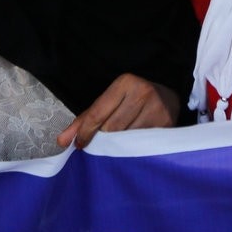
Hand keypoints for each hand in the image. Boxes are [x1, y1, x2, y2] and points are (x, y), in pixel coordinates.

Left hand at [56, 74, 180, 148]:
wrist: (168, 95)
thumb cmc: (132, 99)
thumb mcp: (109, 101)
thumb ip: (86, 119)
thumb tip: (62, 141)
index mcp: (124, 83)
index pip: (98, 113)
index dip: (86, 132)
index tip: (79, 144)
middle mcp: (142, 92)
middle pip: (111, 129)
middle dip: (103, 139)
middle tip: (104, 143)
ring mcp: (156, 108)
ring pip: (126, 139)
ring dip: (119, 146)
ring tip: (120, 144)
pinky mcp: (166, 124)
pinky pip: (141, 145)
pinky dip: (133, 148)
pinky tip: (133, 146)